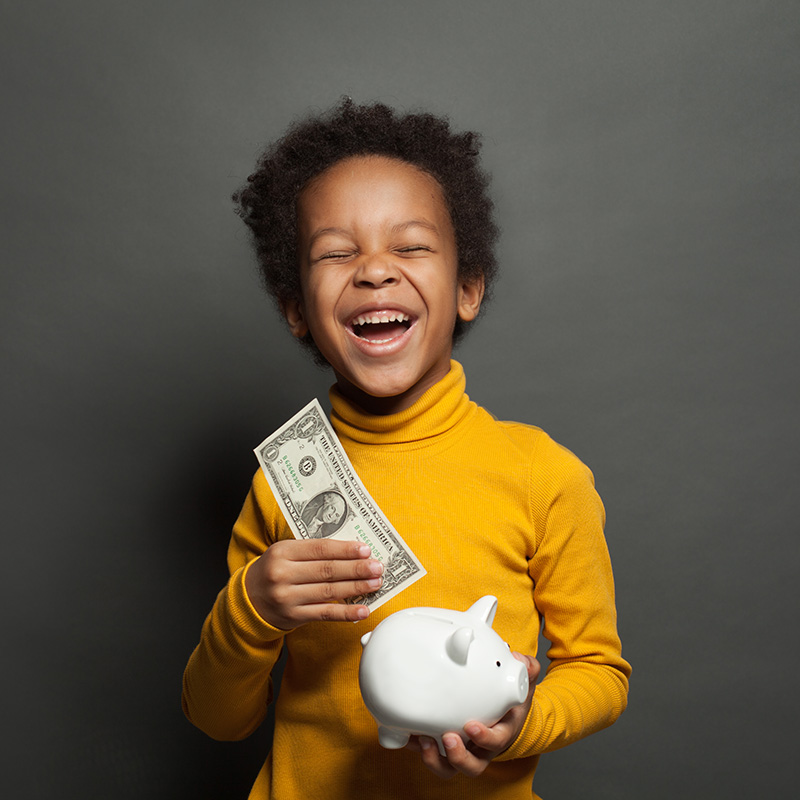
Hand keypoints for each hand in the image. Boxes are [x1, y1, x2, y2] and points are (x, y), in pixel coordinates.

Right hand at [244, 538, 382, 628]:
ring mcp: (287, 597)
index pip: (320, 549)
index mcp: (282, 551)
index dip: (345, 549)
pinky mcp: (293, 617)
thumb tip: (351, 552)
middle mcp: (282, 574)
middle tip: (377, 567)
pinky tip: (362, 610)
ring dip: (356, 588)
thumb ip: (312, 551)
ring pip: (329, 591)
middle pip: (327, 570)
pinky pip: (325, 614)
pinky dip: (346, 613)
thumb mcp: (285, 553)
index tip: (365, 550)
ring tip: (375, 583)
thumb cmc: (274, 570)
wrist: (248, 600)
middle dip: (356, 568)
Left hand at [406, 652, 540, 778]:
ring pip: (449, 767)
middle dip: (458, 757)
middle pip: (471, 765)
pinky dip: (417, 747)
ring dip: (435, 759)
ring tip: (423, 739)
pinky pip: (431, 753)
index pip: (496, 741)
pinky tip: (407, 734)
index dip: (484, 738)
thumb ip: (526, 671)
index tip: (471, 726)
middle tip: (447, 737)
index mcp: (501, 732)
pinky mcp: (444, 746)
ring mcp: (463, 749)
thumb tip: (521, 660)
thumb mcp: (522, 684)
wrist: (504, 713)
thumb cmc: (510, 701)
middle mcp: (481, 747)